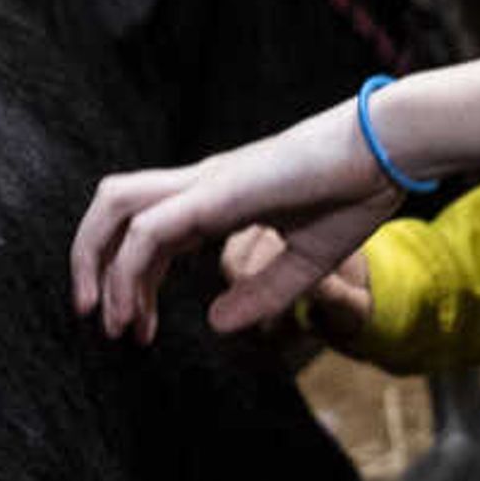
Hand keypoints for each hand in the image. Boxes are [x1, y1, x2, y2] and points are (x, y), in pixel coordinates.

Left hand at [71, 94, 399, 342]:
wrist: (386, 151)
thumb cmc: (357, 194)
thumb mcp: (306, 264)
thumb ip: (263, 294)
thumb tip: (217, 325)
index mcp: (220, 196)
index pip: (150, 233)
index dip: (135, 282)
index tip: (139, 329)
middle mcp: (201, 185)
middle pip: (115, 210)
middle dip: (93, 265)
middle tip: (102, 324)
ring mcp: (204, 183)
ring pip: (115, 207)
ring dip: (95, 260)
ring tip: (102, 316)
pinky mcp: (214, 191)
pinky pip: (148, 229)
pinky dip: (129, 270)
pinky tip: (134, 311)